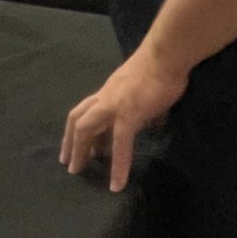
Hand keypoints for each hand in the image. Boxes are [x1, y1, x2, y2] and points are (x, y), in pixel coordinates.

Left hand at [62, 42, 188, 191]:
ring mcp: (115, 105)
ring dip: (81, 152)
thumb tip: (148, 119)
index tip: (77, 144)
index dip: (78, 127)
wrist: (168, 53)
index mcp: (110, 91)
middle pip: (78, 119)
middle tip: (68, 163)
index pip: (87, 110)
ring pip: (87, 129)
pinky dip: (118, 165)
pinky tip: (117, 184)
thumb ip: (141, 105)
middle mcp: (106, 97)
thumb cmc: (162, 66)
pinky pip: (120, 143)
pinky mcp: (129, 113)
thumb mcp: (143, 88)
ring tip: (78, 172)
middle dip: (70, 141)